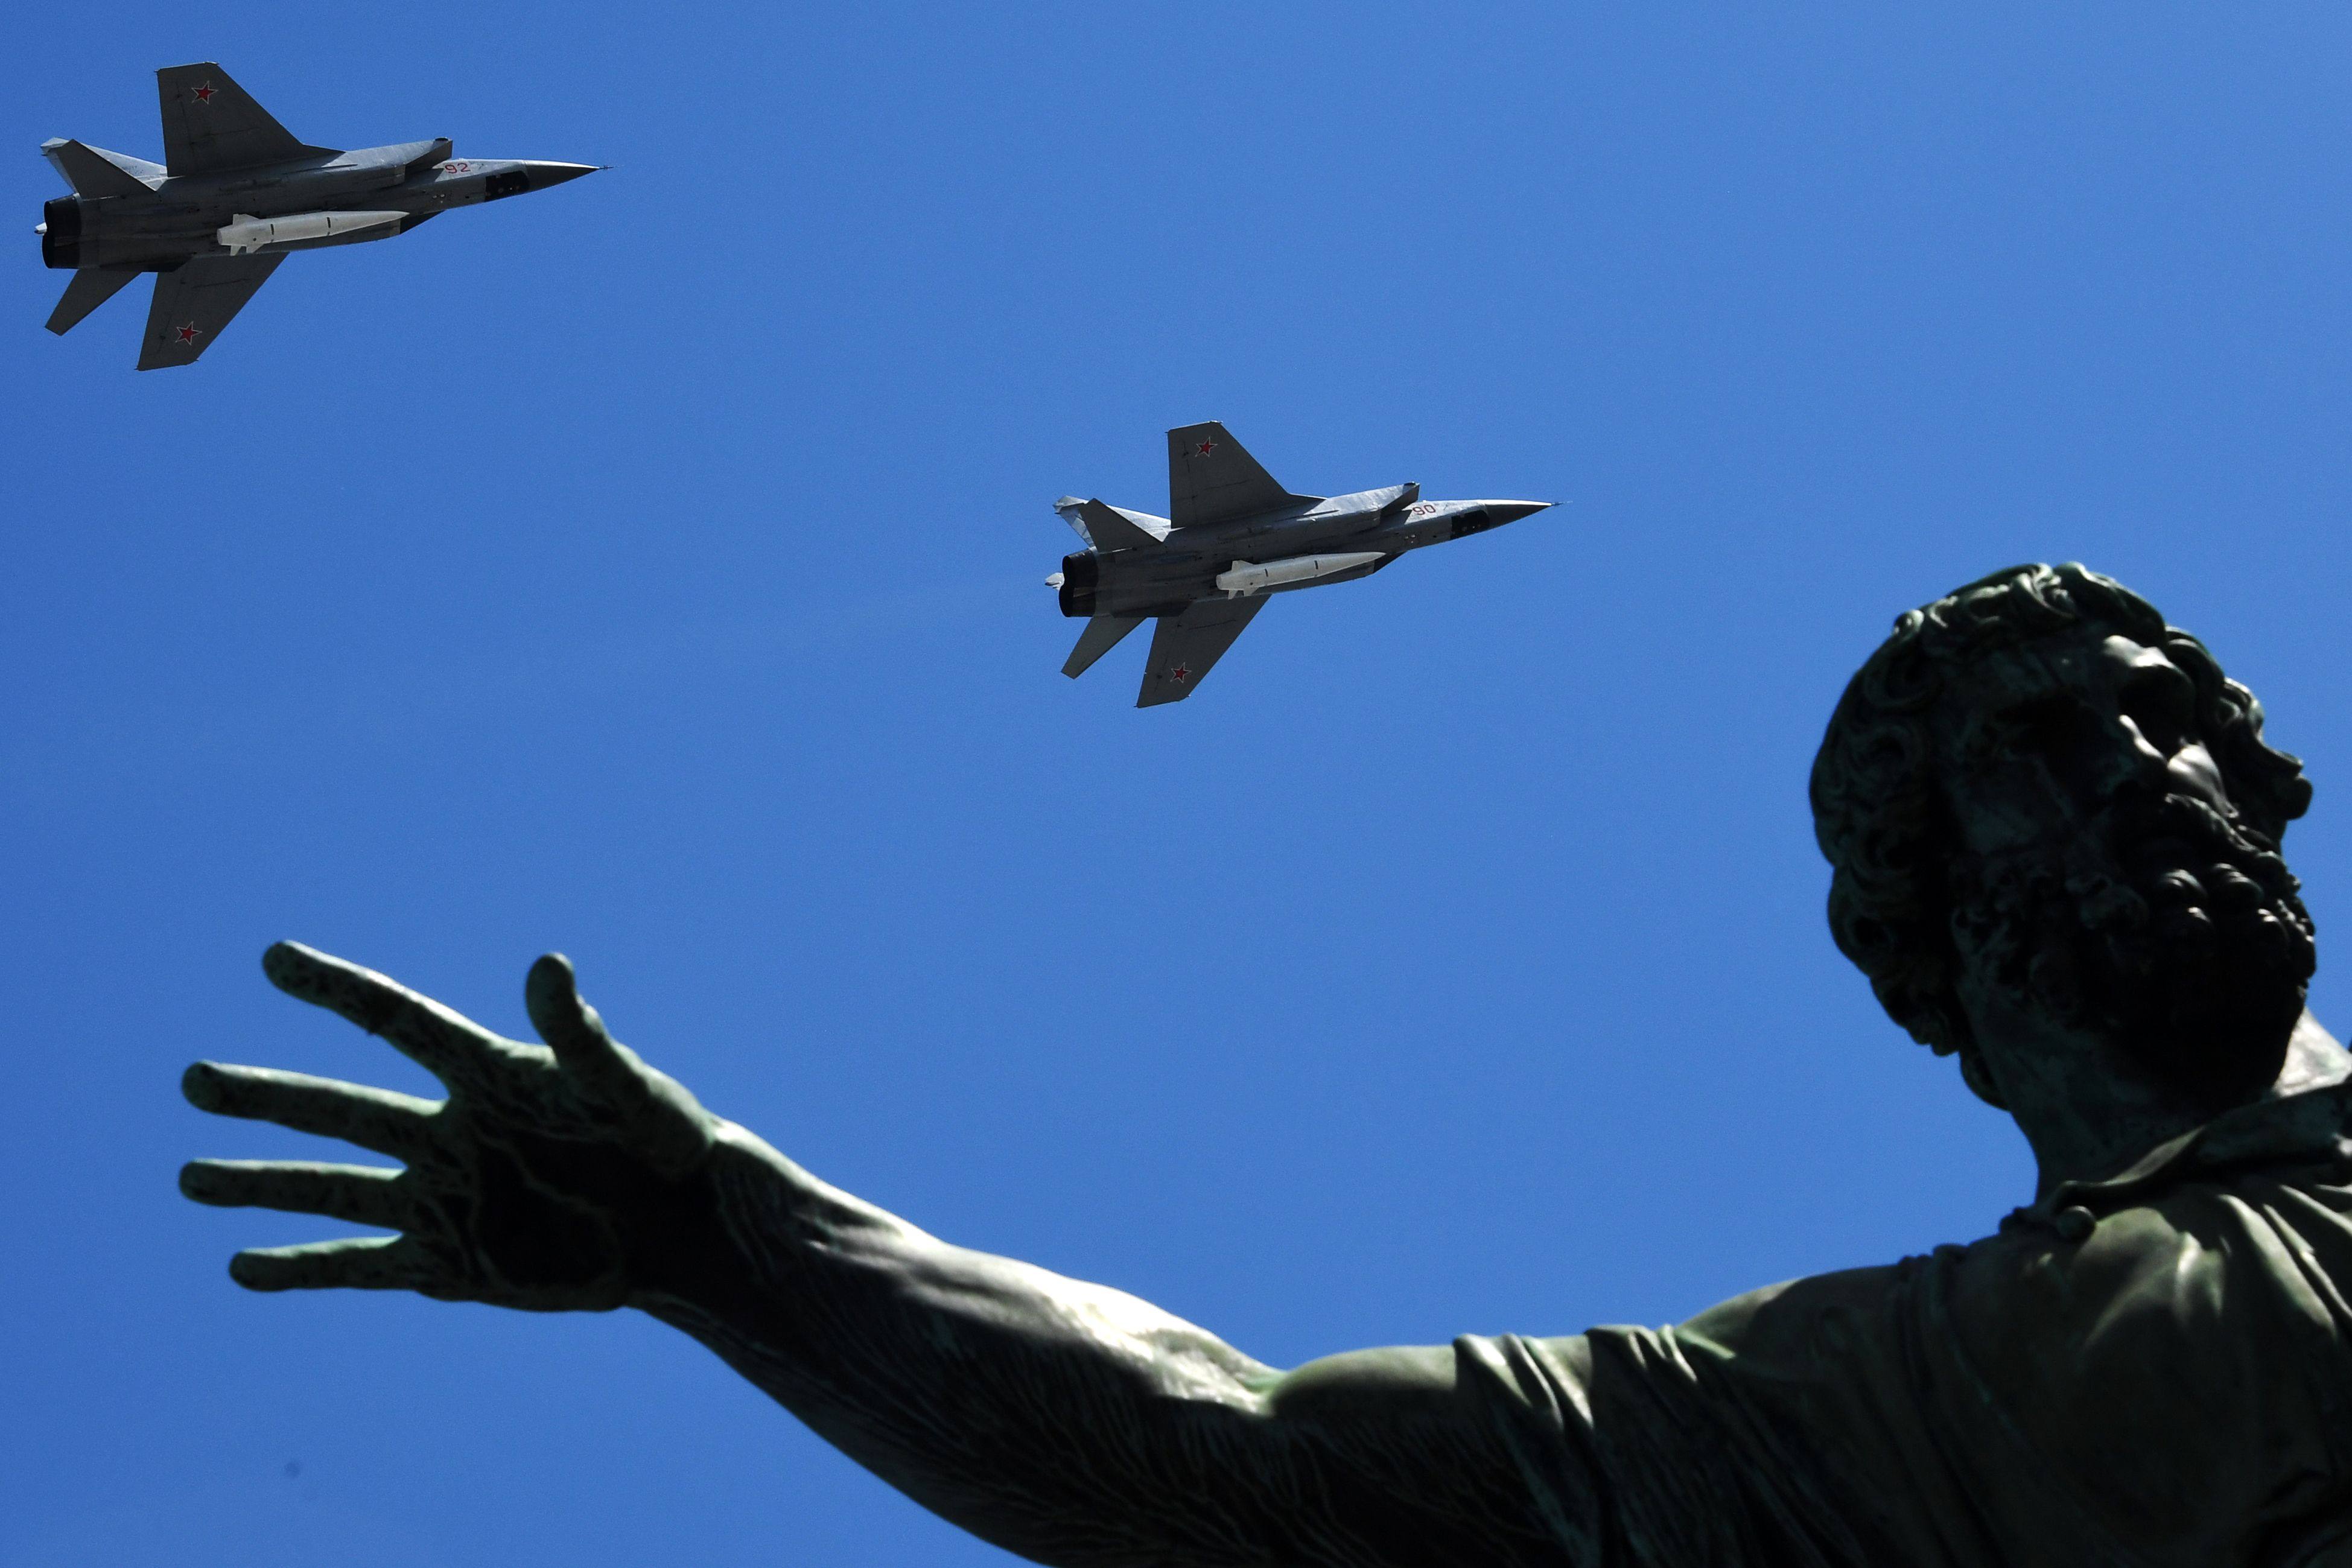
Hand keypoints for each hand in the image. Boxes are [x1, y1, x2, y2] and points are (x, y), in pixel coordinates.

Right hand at [182, 942, 717, 1310]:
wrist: (685, 1223)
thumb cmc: (665, 1139)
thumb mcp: (623, 1085)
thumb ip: (577, 1033)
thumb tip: (549, 964)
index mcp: (488, 1076)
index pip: (397, 1022)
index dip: (339, 990)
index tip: (276, 958)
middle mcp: (451, 1132)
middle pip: (341, 1109)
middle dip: (267, 1098)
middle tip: (192, 1079)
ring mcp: (446, 1197)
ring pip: (332, 1189)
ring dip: (261, 1183)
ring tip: (189, 1177)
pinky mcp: (453, 1262)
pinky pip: (361, 1267)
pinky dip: (303, 1268)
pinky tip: (242, 1268)